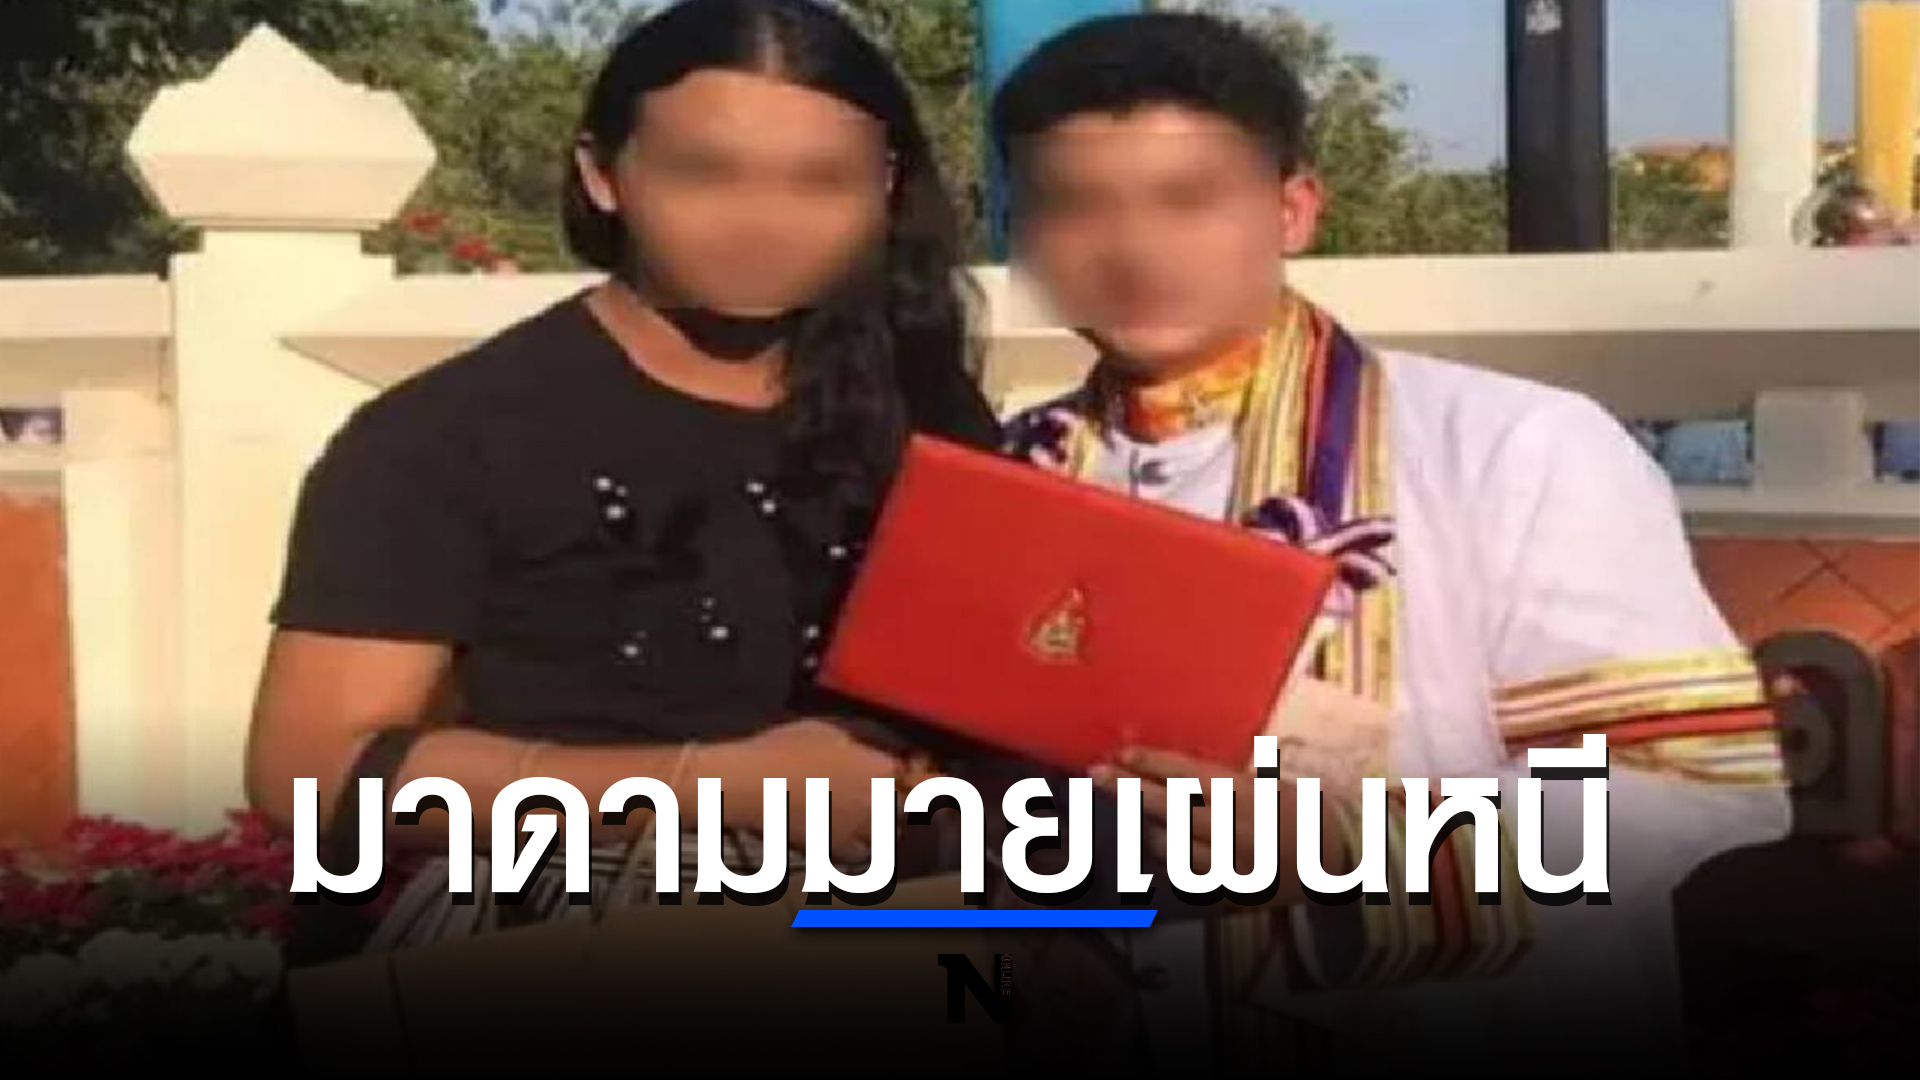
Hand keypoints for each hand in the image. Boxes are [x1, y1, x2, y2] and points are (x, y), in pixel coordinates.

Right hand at [701, 718, 921, 857]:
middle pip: (906, 811)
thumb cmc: (784, 750)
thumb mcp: (827, 730)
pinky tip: (851, 840)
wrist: (754, 784)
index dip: (918, 781)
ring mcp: (856, 828)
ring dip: (884, 829)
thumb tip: (871, 749)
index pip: (915, 781)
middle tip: (896, 801)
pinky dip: (860, 850)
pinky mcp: (835, 849)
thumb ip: (857, 742)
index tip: (916, 781)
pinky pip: (861, 856)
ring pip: (887, 836)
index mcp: (879, 768)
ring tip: (874, 821)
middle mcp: (876, 801)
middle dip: (902, 806)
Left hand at [1092, 746, 1283, 880]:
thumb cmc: (1293, 810)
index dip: (1149, 762)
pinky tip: (1157, 845)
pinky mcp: (1226, 890)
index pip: (1185, 773)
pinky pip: (1181, 873)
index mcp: (1243, 793)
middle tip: (1097, 774)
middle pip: (1166, 806)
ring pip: (1167, 844)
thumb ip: (1217, 782)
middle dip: (1127, 789)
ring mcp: (1227, 863)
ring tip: (1130, 811)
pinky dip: (1166, 857)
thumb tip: (1161, 772)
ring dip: (1145, 826)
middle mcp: (1232, 827)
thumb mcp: (1262, 784)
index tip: (1121, 753)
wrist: (1333, 857)